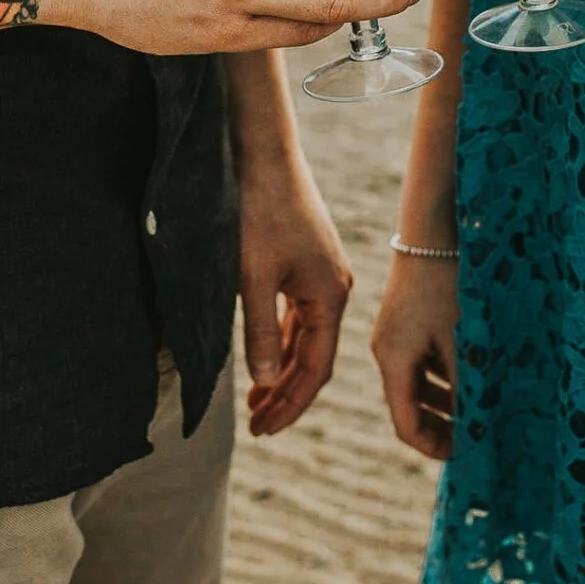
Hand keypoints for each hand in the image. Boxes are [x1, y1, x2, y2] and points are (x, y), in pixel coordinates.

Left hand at [237, 150, 352, 436]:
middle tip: (258, 427)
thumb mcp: (251, 278)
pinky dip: (280, 340)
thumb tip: (265, 383)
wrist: (264, 153)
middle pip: (313, 357)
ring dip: (282, 369)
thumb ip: (258, 332)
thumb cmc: (257, 211)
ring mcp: (322, 275)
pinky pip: (297, 314)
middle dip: (286, 394)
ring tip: (257, 402)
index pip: (316, 369)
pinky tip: (264, 356)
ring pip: (305, 337)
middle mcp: (333, 289)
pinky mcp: (307, 261)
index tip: (265, 430)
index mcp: (329, 297)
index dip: (291, 404)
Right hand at [370, 248, 459, 459]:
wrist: (433, 230)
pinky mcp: (408, 320)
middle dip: (440, 427)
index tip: (463, 455)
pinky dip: (444, 376)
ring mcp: (396, 335)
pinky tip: (471, 376)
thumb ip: (468, 385)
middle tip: (473, 440)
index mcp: (393, 360)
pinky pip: (422, 361)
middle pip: (409, 406)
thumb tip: (479, 427)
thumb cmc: (448, 285)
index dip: (432, 445)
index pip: (405, 423)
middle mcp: (388, 351)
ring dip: (445, 403)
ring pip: (417, 384)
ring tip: (478, 412)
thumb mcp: (462, 340)